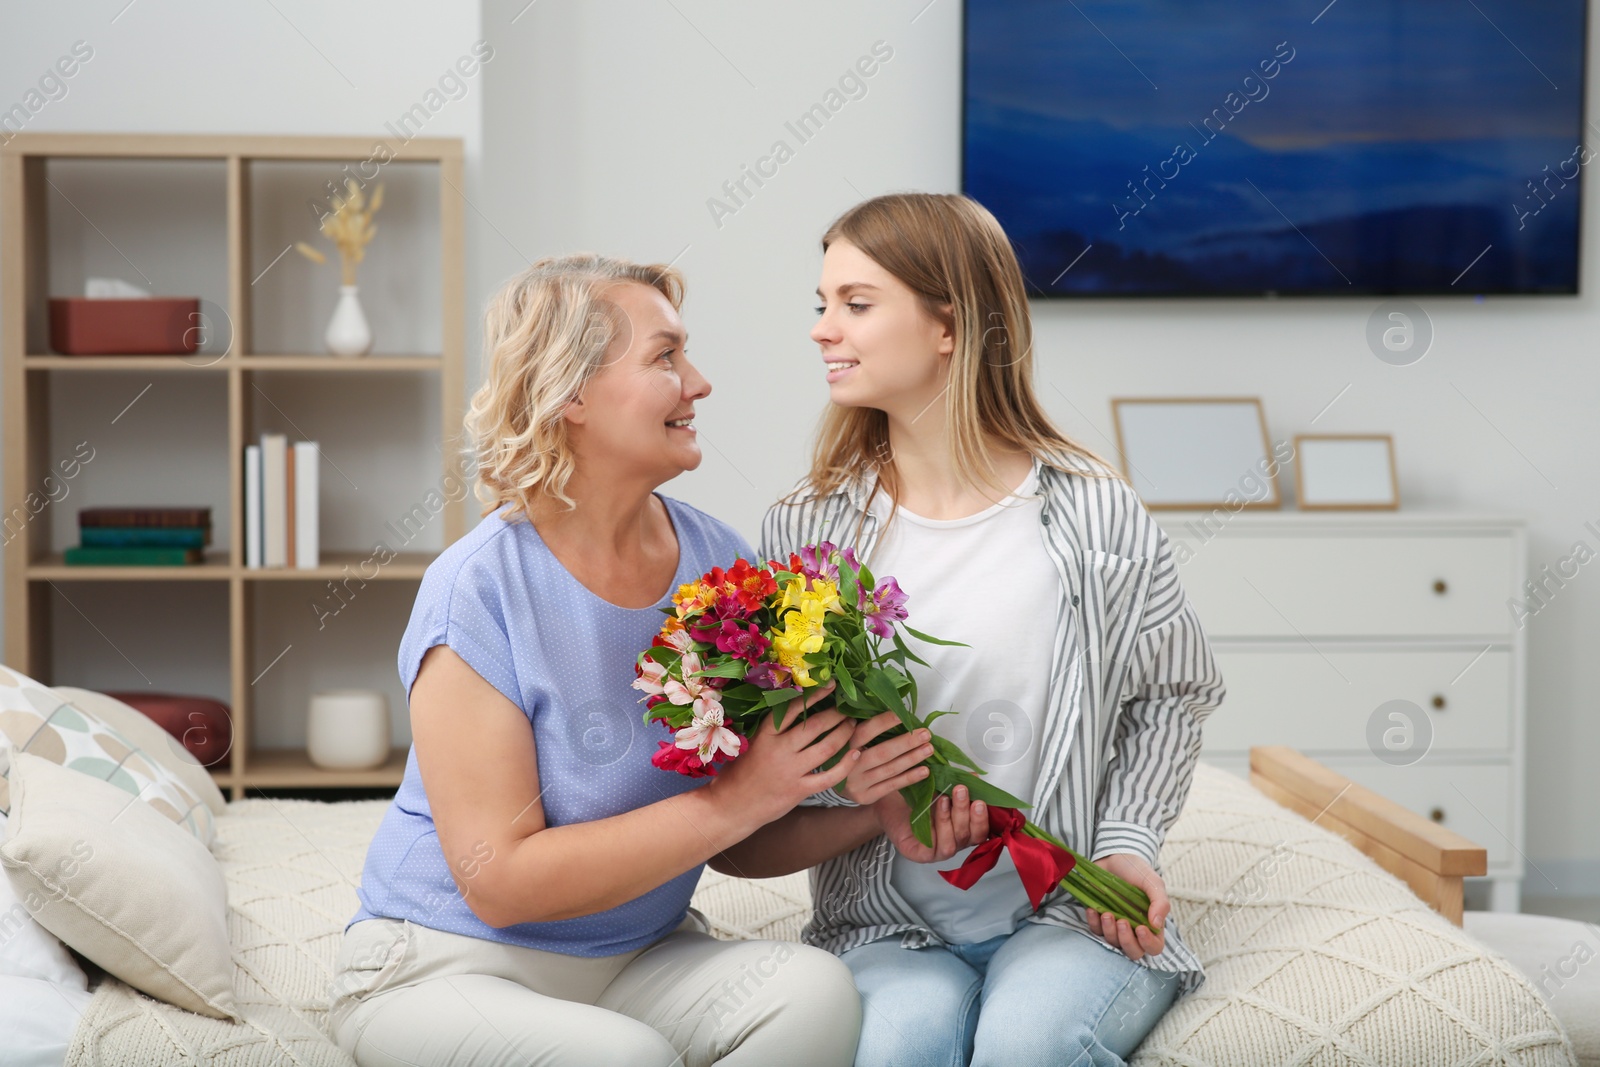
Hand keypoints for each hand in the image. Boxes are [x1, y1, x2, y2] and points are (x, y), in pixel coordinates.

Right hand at [711, 682, 854, 825]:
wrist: (733, 805)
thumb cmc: (740, 772)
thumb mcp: (752, 742)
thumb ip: (773, 729)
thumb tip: (798, 709)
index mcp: (766, 734)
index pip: (793, 708)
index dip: (815, 695)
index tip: (831, 685)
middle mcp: (779, 749)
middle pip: (815, 725)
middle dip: (836, 715)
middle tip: (847, 710)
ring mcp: (791, 770)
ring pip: (826, 747)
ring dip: (844, 734)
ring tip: (852, 727)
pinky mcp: (799, 790)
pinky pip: (829, 776)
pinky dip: (846, 764)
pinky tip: (856, 754)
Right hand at [836, 710, 936, 805]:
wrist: (834, 782)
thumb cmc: (848, 752)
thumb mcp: (848, 738)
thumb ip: (864, 729)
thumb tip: (895, 710)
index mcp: (844, 745)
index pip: (864, 732)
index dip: (882, 723)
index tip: (902, 715)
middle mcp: (849, 765)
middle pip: (881, 753)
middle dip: (906, 743)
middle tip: (925, 733)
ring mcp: (857, 783)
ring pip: (889, 769)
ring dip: (912, 758)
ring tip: (929, 749)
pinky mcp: (866, 796)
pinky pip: (891, 786)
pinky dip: (909, 778)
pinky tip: (925, 771)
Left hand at [873, 782, 989, 863]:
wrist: (888, 803)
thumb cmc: (915, 799)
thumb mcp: (939, 788)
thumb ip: (957, 786)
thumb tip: (974, 778)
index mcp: (962, 829)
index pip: (980, 832)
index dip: (982, 819)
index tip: (980, 800)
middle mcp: (953, 842)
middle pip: (967, 836)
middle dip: (965, 813)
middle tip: (961, 791)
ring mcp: (937, 851)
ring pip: (951, 845)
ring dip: (949, 820)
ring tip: (944, 799)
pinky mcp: (920, 855)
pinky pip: (932, 849)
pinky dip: (935, 829)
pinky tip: (932, 811)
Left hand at [1083, 853, 1168, 959]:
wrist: (1114, 857)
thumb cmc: (1136, 871)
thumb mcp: (1152, 882)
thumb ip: (1160, 902)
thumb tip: (1156, 924)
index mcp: (1151, 924)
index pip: (1154, 947)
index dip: (1148, 943)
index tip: (1140, 928)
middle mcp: (1134, 929)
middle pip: (1133, 952)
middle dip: (1126, 941)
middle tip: (1122, 921)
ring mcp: (1116, 926)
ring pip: (1113, 943)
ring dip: (1109, 931)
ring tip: (1106, 913)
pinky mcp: (1099, 920)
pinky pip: (1095, 931)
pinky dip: (1094, 923)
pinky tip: (1093, 910)